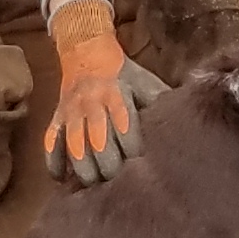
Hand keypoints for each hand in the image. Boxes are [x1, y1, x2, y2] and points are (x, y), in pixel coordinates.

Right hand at [43, 0, 163, 184]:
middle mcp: (91, 104)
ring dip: (84, 170)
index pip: (126, 128)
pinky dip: (54, 163)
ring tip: (94, 187)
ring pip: (74, 147)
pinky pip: (51, 142)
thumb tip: (188, 124)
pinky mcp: (56, 117)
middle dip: (109, 168)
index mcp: (117, 95)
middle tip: (119, 184)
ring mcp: (71, 112)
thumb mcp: (145, 82)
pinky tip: (61, 180)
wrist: (85, 50)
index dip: (133, 150)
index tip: (142, 167)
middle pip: (99, 143)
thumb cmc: (123, 73)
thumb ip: (161, 102)